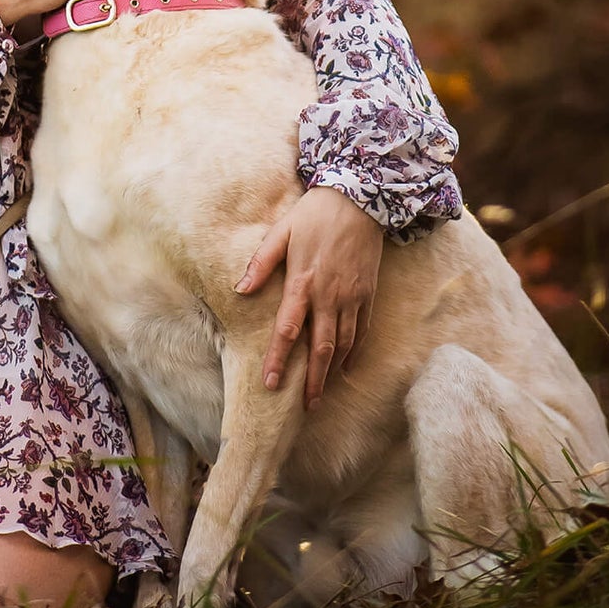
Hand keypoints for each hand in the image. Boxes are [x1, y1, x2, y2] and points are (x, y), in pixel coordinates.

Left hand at [234, 186, 382, 408]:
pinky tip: (345, 368)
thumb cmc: (314, 215)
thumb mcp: (282, 231)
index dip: (278, 357)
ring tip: (321, 394)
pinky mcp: (367, 295)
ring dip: (331, 372)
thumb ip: (261, 262)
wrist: (359, 200)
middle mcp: (330, 297)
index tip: (270, 382)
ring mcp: (352, 298)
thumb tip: (241, 290)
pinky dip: (354, 353)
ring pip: (343, 345)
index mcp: (303, 282)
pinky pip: (361, 331)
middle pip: (321, 348)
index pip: (288, 329)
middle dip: (311, 380)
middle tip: (304, 406)